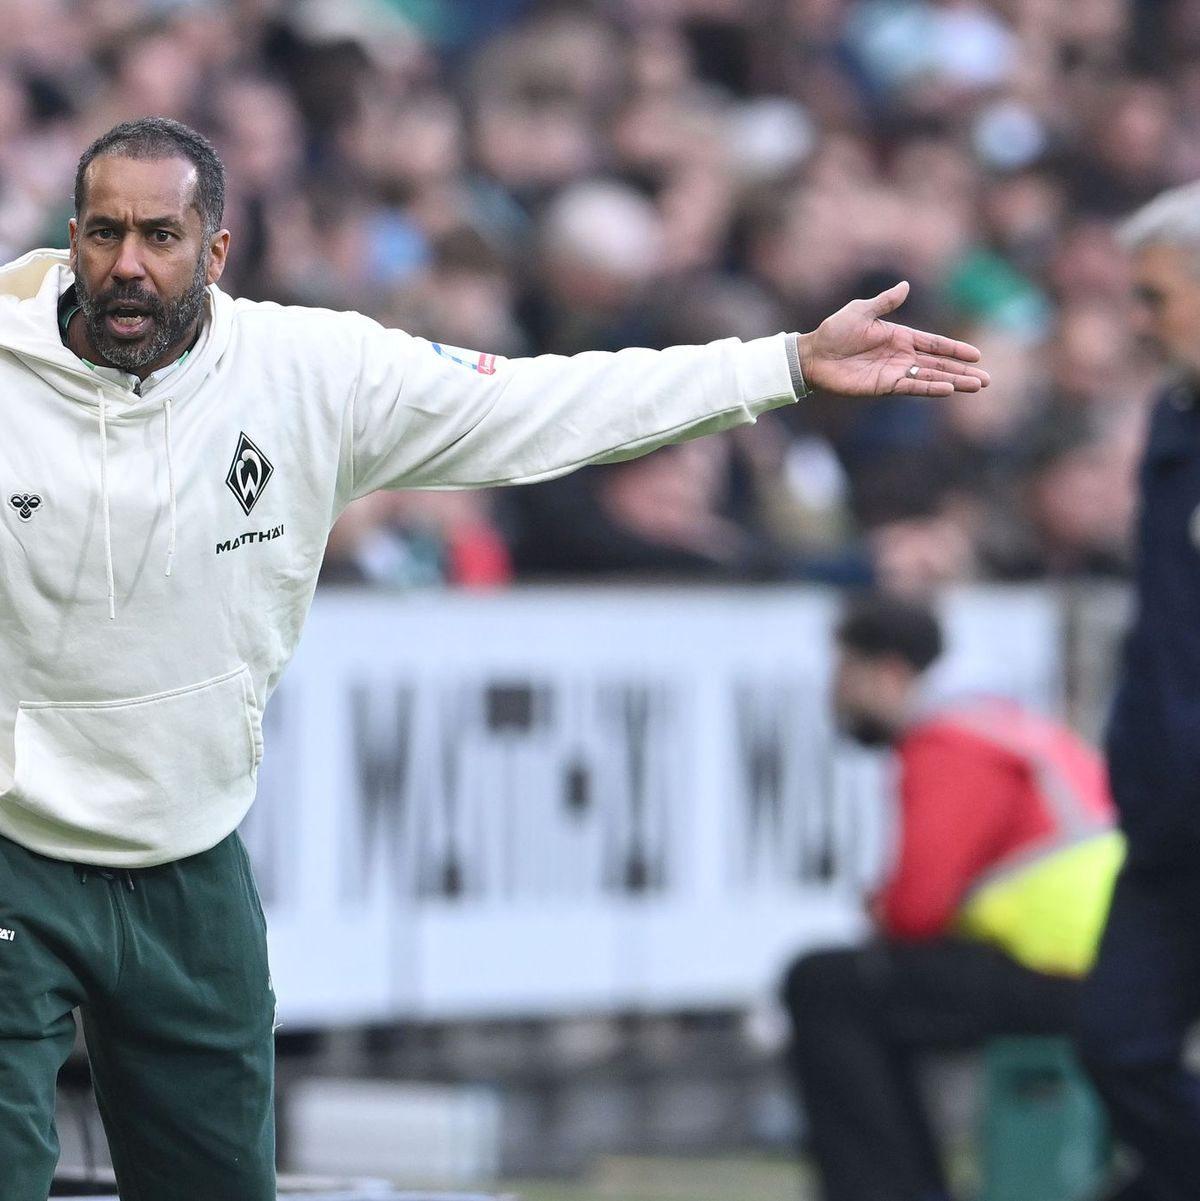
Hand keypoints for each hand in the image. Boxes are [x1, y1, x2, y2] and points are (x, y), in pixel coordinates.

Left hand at [798, 281, 989, 396]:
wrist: (814, 355)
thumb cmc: (834, 331)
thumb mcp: (861, 311)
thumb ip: (884, 302)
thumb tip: (906, 286)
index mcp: (900, 336)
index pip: (935, 344)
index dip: (955, 350)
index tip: (976, 355)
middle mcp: (902, 356)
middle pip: (939, 365)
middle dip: (963, 371)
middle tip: (987, 380)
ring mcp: (894, 372)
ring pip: (931, 378)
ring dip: (953, 382)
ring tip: (976, 386)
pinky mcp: (883, 387)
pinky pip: (911, 387)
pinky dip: (929, 388)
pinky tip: (947, 389)